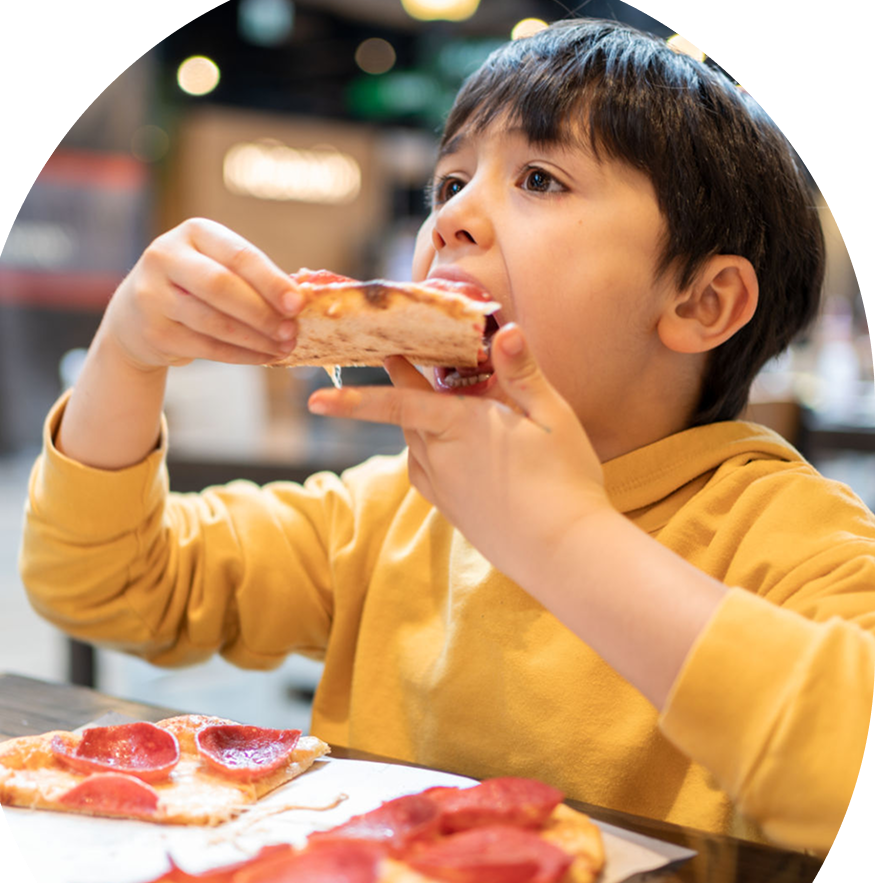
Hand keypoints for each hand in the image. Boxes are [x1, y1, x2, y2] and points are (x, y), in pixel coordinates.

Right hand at [96, 218, 303, 370]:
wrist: (136, 316)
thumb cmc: (194, 287)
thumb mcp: (215, 267)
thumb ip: (251, 277)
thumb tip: (301, 299)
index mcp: (192, 232)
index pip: (237, 255)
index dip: (270, 280)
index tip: (298, 303)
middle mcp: (165, 257)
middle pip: (221, 286)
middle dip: (262, 312)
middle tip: (291, 331)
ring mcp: (153, 295)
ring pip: (214, 321)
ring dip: (255, 338)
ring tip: (283, 347)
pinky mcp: (154, 331)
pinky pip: (206, 347)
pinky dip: (240, 355)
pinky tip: (262, 357)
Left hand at [308, 324, 614, 589]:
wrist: (565, 552)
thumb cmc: (565, 480)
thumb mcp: (552, 417)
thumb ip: (523, 372)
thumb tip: (505, 330)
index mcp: (460, 426)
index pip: (398, 404)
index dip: (356, 399)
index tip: (317, 398)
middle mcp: (441, 459)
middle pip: (407, 418)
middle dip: (401, 388)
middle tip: (399, 357)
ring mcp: (445, 491)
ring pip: (415, 447)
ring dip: (416, 423)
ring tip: (432, 401)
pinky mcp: (454, 513)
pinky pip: (426, 475)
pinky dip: (427, 454)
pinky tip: (447, 449)